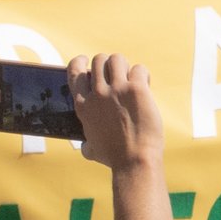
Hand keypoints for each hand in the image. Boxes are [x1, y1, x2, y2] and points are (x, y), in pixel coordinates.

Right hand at [69, 54, 164, 173]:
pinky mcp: (136, 90)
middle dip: (109, 64)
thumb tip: (84, 146)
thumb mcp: (91, 149)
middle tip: (118, 76)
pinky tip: (145, 86)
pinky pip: (139, 69)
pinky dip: (143, 75)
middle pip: (99, 60)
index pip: (74, 71)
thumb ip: (86, 143)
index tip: (86, 62)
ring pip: (117, 59)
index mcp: (83, 105)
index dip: (81, 62)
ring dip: (125, 66)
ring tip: (132, 79)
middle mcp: (97, 94)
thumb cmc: (114, 157)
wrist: (134, 160)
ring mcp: (116, 90)